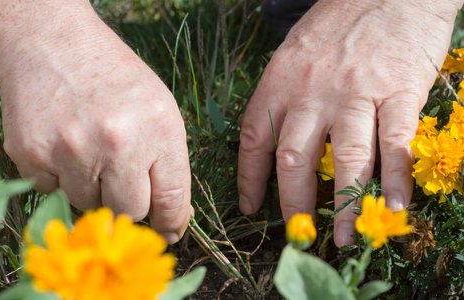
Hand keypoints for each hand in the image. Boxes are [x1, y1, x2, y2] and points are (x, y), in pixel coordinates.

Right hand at [0, 0, 191, 242]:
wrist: (51, 44)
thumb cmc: (112, 77)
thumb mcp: (158, 108)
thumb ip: (167, 163)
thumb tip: (169, 221)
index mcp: (158, 129)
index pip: (172, 201)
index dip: (171, 222)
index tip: (167, 230)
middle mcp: (117, 143)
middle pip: (129, 212)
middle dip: (128, 202)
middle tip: (118, 175)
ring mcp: (71, 151)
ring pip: (87, 205)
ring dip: (90, 186)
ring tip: (86, 146)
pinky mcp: (32, 155)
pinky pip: (52, 192)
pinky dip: (58, 176)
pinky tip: (61, 143)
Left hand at [238, 0, 459, 245]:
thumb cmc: (338, 20)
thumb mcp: (293, 53)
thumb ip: (282, 96)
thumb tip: (275, 141)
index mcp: (279, 83)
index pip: (253, 140)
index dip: (249, 179)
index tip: (249, 207)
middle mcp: (311, 92)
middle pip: (294, 159)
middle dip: (293, 204)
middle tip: (298, 232)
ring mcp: (356, 93)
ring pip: (345, 160)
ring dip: (346, 206)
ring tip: (346, 238)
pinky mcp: (399, 91)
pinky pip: (395, 144)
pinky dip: (396, 180)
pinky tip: (395, 208)